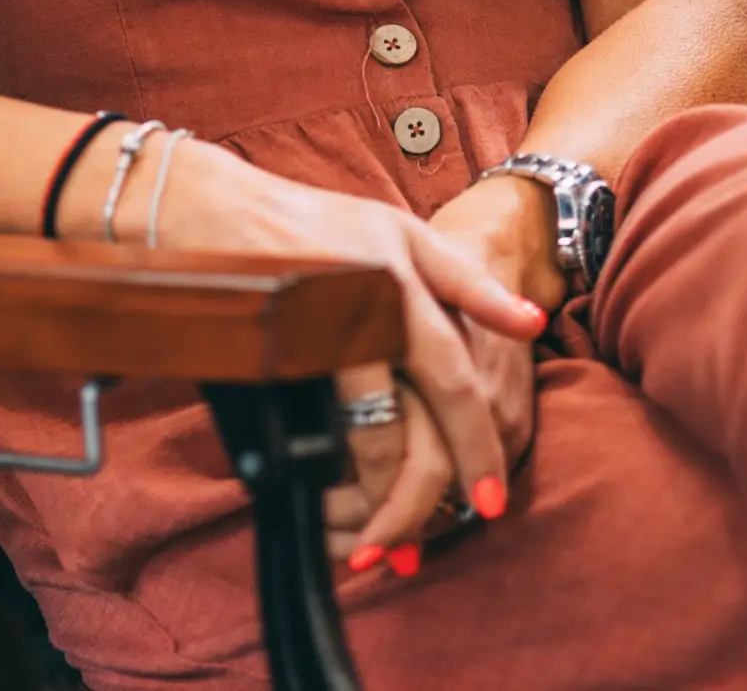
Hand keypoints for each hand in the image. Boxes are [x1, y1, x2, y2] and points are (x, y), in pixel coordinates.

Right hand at [123, 140, 547, 562]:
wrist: (212, 213)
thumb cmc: (313, 225)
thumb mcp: (398, 231)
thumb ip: (466, 279)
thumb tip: (533, 322)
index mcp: (401, 280)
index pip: (454, 379)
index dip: (478, 444)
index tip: (492, 499)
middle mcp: (364, 309)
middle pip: (413, 423)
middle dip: (435, 489)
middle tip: (445, 531)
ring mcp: (314, 339)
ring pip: (361, 439)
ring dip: (382, 496)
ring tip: (390, 533)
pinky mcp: (270, 362)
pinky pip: (311, 436)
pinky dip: (331, 478)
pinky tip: (340, 505)